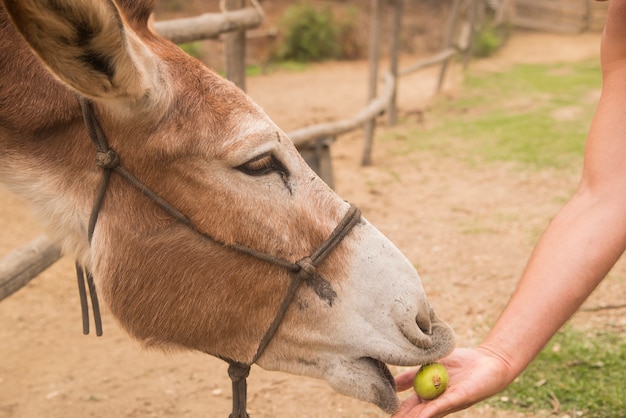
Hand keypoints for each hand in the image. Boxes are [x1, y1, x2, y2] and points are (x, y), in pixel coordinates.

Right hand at [392, 347, 512, 417]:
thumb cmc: (461, 363)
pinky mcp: (459, 398)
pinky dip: (430, 411)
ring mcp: (447, 402)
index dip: (397, 412)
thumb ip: (412, 374)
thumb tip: (392, 382)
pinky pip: (442, 405)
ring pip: (426, 413)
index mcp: (428, 395)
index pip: (408, 406)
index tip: (385, 416)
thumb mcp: (429, 365)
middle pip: (415, 414)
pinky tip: (421, 417)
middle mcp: (436, 402)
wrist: (487, 361)